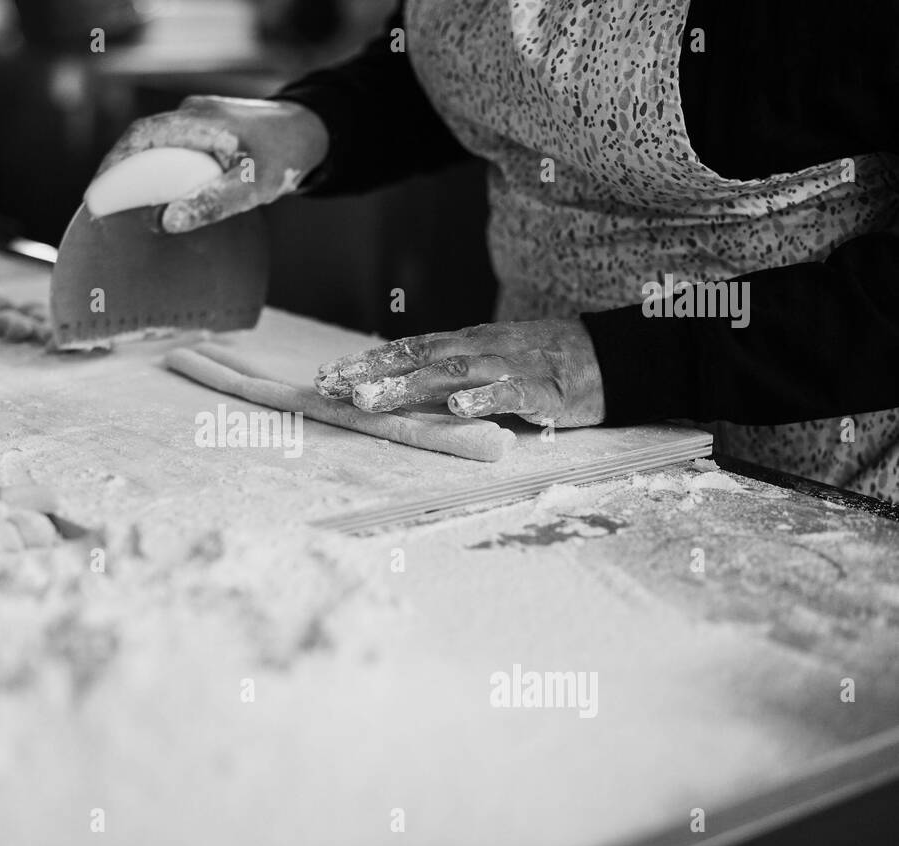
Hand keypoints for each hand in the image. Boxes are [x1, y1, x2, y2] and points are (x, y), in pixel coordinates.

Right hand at [91, 96, 328, 233]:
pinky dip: (157, 174)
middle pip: (140, 141)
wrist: (315, 134)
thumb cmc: (286, 156)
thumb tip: (168, 221)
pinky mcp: (207, 136)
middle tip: (102, 208)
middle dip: (117, 173)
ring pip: (156, 147)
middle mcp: (192, 115)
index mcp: (197, 120)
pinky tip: (155, 200)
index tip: (96, 194)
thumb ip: (212, 203)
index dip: (112, 164)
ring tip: (122, 209)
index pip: (139, 137)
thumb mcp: (252, 186)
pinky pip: (172, 152)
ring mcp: (199, 123)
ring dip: (137, 174)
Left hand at [315, 320, 606, 426]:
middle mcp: (481, 348)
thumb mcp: (488, 366)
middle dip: (373, 373)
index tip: (326, 376)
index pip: (407, 349)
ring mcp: (512, 366)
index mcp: (466, 344)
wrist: (612, 358)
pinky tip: (457, 408)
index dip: (366, 362)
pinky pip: (510, 392)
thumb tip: (397, 393)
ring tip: (372, 400)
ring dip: (409, 385)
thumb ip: (448, 378)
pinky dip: (483, 398)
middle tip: (332, 387)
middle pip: (419, 357)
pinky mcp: (544, 389)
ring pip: (453, 372)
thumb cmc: (543, 366)